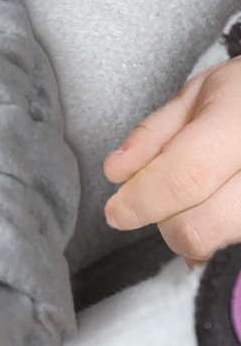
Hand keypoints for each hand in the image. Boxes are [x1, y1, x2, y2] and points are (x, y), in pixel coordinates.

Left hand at [103, 57, 240, 267]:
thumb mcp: (202, 93)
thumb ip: (154, 132)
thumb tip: (116, 172)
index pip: (186, 175)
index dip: (142, 200)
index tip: (116, 211)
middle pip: (200, 225)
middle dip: (167, 222)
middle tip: (164, 202)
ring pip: (220, 244)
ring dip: (197, 233)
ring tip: (204, 200)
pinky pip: (237, 252)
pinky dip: (221, 243)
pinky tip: (220, 216)